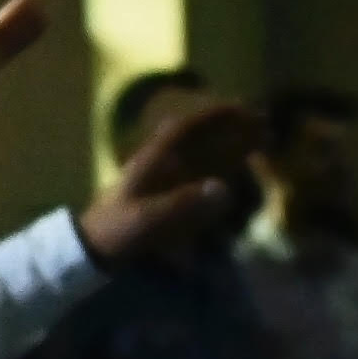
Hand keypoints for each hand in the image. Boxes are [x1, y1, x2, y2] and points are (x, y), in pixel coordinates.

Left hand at [77, 82, 255, 269]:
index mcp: (154, 159)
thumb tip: (224, 189)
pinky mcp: (165, 197)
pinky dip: (218, 172)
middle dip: (232, 128)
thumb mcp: (148, 219)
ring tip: (259, 143)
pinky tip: (234, 177)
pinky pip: (197, 177)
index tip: (244, 108)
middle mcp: (162, 163)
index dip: (216, 115)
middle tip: (264, 123)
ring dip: (229, 147)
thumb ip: (184, 204)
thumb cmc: (117, 230)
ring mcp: (164, 180)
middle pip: (201, 138)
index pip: (188, 127)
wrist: (92, 250)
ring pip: (202, 155)